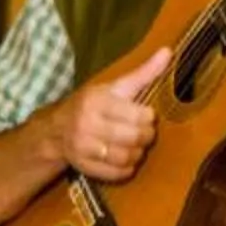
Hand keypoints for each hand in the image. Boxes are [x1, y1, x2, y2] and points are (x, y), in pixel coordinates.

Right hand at [54, 46, 169, 182]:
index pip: (138, 115)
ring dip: (137, 153)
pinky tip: (126, 159)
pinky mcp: (83, 166)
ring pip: (126, 157)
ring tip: (136, 146)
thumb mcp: (114, 86)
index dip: (148, 118)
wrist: (57, 129)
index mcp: (97, 101)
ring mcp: (83, 147)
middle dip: (146, 136)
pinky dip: (126, 168)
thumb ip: (143, 73)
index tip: (145, 115)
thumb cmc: (92, 104)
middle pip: (134, 138)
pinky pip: (115, 173)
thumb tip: (168, 51)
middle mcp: (87, 124)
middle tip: (144, 133)